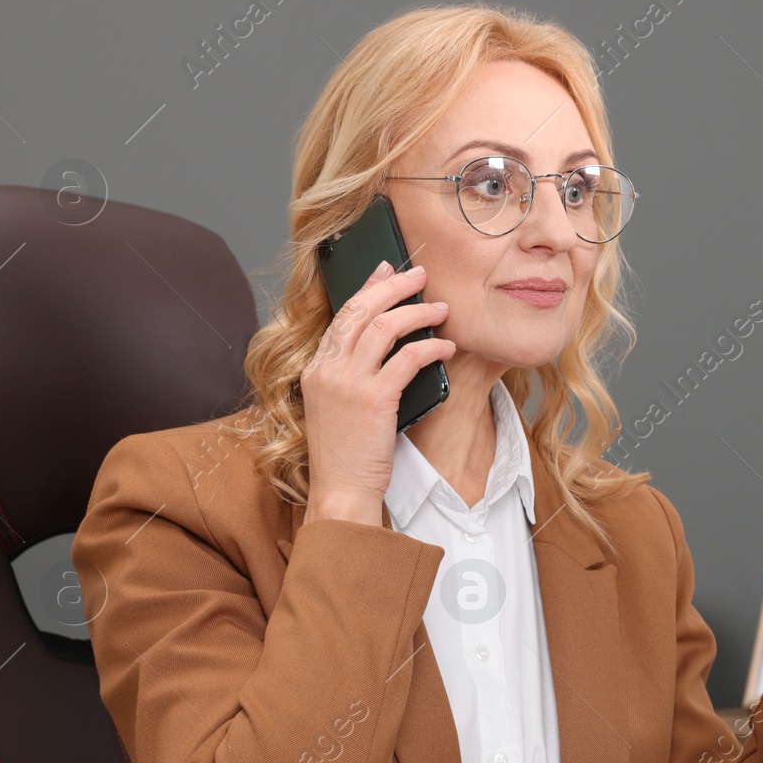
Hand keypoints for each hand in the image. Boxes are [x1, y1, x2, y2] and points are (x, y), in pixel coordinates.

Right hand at [301, 260, 455, 524]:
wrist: (342, 492)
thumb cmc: (347, 455)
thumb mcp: (340, 408)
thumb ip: (353, 375)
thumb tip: (392, 345)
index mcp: (316, 370)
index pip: (342, 316)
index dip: (367, 289)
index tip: (386, 271)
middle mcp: (327, 371)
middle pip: (361, 311)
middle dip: (393, 287)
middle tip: (419, 276)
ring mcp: (347, 384)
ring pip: (384, 327)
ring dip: (417, 313)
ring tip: (441, 309)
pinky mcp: (373, 399)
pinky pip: (408, 359)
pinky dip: (430, 347)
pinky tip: (446, 348)